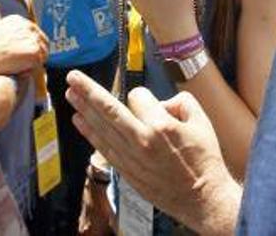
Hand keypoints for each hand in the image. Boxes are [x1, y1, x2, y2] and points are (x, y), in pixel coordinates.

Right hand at [0, 14, 47, 75]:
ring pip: (42, 54)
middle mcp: (28, 26)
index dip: (33, 46)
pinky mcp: (34, 51)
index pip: (35, 34)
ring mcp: (32, 38)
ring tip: (18, 67)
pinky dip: (30, 69)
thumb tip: (20, 48)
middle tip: (26, 65)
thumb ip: (13, 37)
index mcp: (19, 21)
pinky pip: (38, 64)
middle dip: (36, 54)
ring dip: (33, 62)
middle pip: (43, 43)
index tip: (27, 55)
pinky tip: (18, 69)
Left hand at [66, 71, 241, 235]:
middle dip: (88, 91)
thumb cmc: (204, 159)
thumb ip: (180, 102)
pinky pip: (103, 147)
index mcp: (160, 126)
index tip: (151, 102)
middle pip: (108, 109)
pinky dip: (90, 133)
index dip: (142, 95)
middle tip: (73, 77)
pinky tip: (79, 121)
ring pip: (101, 128)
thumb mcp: (201, 121)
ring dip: (84, 109)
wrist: (202, 198)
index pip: (138, 97)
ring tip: (71, 94)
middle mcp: (141, 140)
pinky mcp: (127, 171)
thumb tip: (160, 103)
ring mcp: (131, 158)